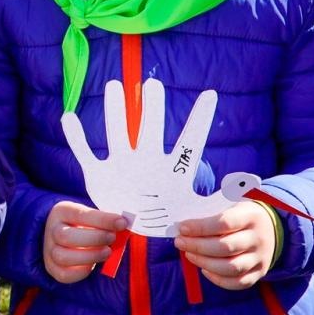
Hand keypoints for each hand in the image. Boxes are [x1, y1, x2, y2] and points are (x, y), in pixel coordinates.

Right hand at [43, 201, 126, 283]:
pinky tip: (93, 265)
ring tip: (107, 252)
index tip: (122, 222)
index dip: (103, 219)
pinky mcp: (53, 268)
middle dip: (94, 238)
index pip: (80, 214)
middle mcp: (52, 230)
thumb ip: (106, 221)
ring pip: (63, 257)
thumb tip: (124, 225)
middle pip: (66, 236)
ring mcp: (50, 250)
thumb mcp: (92, 217)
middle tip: (112, 238)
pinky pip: (64, 274)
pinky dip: (81, 272)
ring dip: (89, 256)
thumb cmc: (84, 225)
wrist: (65, 236)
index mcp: (63, 212)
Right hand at [61, 79, 227, 236]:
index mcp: (173, 169)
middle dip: (152, 109)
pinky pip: (84, 153)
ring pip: (117, 133)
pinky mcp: (99, 174)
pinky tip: (69, 118)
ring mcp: (122, 165)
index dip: (200, 119)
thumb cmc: (169, 217)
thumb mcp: (197, 212)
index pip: (190, 141)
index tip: (211, 95)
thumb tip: (244, 186)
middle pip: (150, 130)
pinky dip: (76, 138)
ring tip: (114, 86)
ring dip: (114, 112)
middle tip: (153, 85)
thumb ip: (218, 201)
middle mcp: (147, 160)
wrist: (134, 229)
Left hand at [175, 201, 276, 290]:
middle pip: (226, 247)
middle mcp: (258, 239)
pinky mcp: (260, 272)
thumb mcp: (231, 204)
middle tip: (180, 242)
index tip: (182, 228)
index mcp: (251, 216)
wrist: (271, 227)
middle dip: (198, 246)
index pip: (224, 223)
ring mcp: (260, 258)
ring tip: (189, 254)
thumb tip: (183, 225)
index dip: (200, 227)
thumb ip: (210, 211)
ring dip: (205, 263)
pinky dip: (218, 279)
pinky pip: (239, 282)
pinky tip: (204, 270)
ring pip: (231, 267)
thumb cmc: (241, 214)